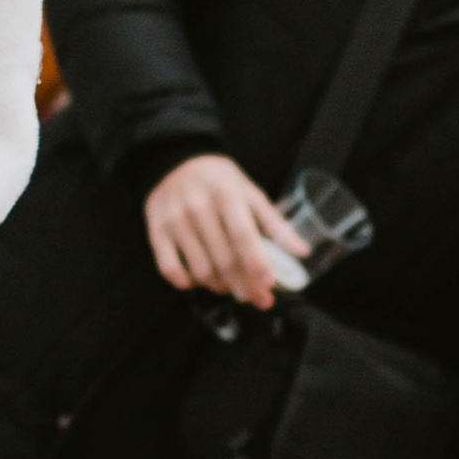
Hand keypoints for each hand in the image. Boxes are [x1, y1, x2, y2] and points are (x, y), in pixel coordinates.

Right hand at [144, 154, 305, 310]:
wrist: (175, 159)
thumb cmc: (219, 180)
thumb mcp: (249, 192)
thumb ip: (274, 223)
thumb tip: (302, 252)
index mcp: (226, 194)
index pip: (243, 236)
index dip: (257, 264)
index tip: (269, 285)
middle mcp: (198, 207)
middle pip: (224, 259)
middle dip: (245, 285)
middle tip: (259, 298)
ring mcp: (174, 220)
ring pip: (200, 269)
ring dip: (220, 287)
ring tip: (231, 288)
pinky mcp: (156, 230)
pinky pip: (168, 267)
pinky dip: (185, 281)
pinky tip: (198, 282)